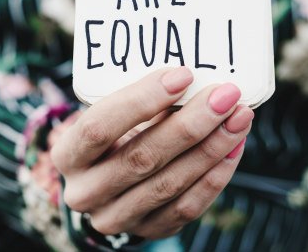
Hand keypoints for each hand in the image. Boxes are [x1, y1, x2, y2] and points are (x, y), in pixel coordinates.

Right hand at [50, 67, 252, 238]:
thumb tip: (193, 77)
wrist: (108, 185)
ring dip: (212, 148)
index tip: (183, 75)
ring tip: (239, 118)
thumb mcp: (112, 116)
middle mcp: (85, 192)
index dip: (141, 100)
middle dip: (190, 124)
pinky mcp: (147, 231)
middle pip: (141, 158)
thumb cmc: (114, 137)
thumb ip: (143, 102)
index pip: (98, 127)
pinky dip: (216, 176)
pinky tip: (234, 148)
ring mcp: (116, 217)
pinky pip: (186, 207)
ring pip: (168, 185)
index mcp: (68, 155)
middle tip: (226, 95)